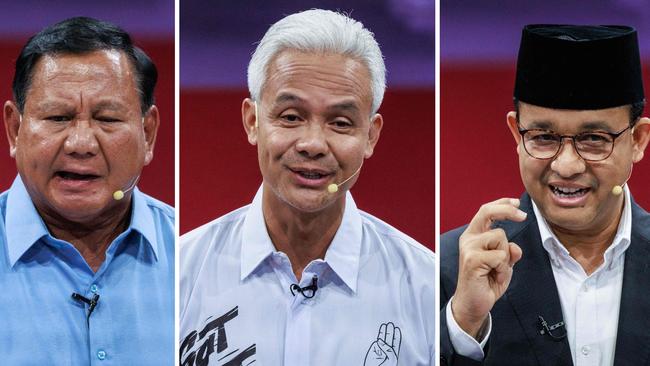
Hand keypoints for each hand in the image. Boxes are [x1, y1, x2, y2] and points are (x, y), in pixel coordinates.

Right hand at [364, 322, 400, 365]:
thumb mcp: (391, 359)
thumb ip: (388, 350)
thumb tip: (380, 340)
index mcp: (394, 354)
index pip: (396, 343)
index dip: (397, 335)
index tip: (397, 328)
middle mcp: (387, 350)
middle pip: (390, 339)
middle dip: (390, 331)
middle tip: (391, 324)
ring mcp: (380, 349)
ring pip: (383, 338)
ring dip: (385, 331)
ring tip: (386, 324)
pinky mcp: (374, 349)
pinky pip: (377, 340)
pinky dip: (379, 334)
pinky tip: (381, 329)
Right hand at [452, 198, 524, 338]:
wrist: (474, 305)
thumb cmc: (486, 283)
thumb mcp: (503, 265)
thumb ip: (508, 252)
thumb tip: (514, 247)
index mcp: (474, 236)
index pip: (486, 212)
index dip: (502, 203)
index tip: (516, 202)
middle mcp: (469, 239)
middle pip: (488, 212)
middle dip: (507, 210)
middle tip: (523, 216)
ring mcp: (469, 248)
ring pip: (501, 237)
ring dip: (506, 257)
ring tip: (497, 271)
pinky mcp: (472, 259)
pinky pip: (500, 256)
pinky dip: (503, 269)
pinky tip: (494, 278)